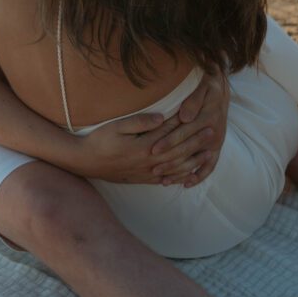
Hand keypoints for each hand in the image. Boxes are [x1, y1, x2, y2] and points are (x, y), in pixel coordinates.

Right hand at [69, 111, 212, 183]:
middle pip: (178, 151)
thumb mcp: (116, 126)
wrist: (85, 162)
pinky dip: (179, 176)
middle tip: (212, 133)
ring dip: (193, 160)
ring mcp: (146, 172)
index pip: (170, 134)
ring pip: (175, 167)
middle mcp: (148, 161)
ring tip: (208, 153)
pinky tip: (189, 174)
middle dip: (196, 141)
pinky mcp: (142, 179)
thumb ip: (139, 122)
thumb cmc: (99, 140)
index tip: (201, 117)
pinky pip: (165, 179)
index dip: (186, 125)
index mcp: (143, 146)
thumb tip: (161, 118)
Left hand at [150, 66, 229, 187]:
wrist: (220, 88)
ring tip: (164, 181)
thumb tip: (185, 116)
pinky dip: (199, 175)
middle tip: (153, 169)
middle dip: (170, 161)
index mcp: (207, 118)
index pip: (184, 132)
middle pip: (188, 150)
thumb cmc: (206, 85)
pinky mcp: (216, 148)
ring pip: (197, 162)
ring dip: (181, 172)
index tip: (153, 149)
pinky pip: (210, 166)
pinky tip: (186, 184)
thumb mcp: (202, 87)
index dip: (168, 141)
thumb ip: (193, 100)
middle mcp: (213, 132)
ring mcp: (215, 142)